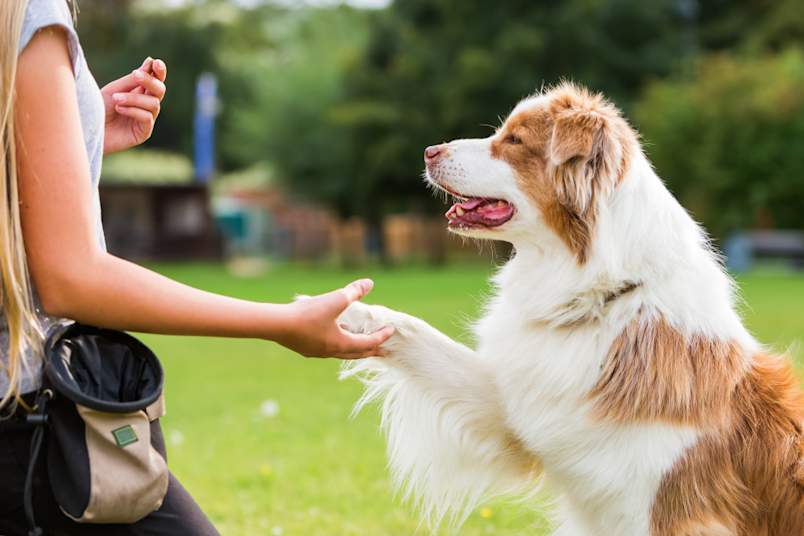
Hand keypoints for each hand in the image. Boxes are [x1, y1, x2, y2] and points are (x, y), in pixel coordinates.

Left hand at [101, 57, 166, 153]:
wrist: (86, 129)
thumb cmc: (97, 108)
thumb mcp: (114, 90)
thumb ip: (133, 80)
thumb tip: (150, 62)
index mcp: (140, 92)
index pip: (156, 80)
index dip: (159, 72)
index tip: (155, 62)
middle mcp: (146, 105)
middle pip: (160, 90)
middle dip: (150, 81)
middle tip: (136, 75)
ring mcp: (146, 120)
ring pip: (153, 103)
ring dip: (134, 98)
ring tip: (116, 99)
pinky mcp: (143, 133)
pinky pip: (147, 117)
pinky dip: (133, 110)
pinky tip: (118, 109)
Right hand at [277, 279, 394, 358]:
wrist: (276, 325)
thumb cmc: (307, 314)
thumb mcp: (335, 300)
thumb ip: (353, 292)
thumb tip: (369, 283)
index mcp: (342, 343)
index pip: (368, 343)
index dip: (381, 336)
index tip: (391, 331)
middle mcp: (332, 352)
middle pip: (357, 353)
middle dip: (372, 350)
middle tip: (384, 351)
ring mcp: (318, 352)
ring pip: (342, 352)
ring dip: (354, 347)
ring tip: (360, 341)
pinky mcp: (306, 348)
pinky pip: (328, 348)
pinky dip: (338, 342)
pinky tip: (334, 334)